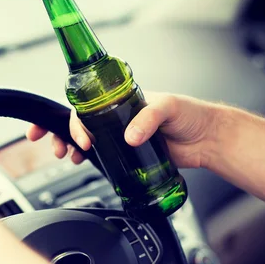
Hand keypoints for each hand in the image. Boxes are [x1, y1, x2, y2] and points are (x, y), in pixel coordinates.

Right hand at [26, 93, 217, 168]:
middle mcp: (116, 117)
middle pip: (79, 122)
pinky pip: (102, 156)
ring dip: (71, 147)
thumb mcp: (169, 106)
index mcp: (121, 100)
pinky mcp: (128, 155)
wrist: (208, 140)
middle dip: (60, 133)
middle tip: (56, 148)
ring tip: (69, 157)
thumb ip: (148, 119)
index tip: (74, 134)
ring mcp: (120, 136)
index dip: (72, 117)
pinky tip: (83, 163)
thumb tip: (129, 137)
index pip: (87, 104)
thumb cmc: (192, 114)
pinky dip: (87, 159)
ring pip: (86, 140)